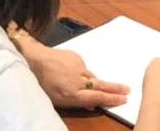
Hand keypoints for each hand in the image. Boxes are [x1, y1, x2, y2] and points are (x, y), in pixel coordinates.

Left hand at [13, 30, 128, 109]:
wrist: (31, 59)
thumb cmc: (40, 82)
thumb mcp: (57, 99)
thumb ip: (76, 101)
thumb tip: (92, 103)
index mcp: (71, 94)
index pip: (97, 97)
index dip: (111, 99)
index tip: (124, 99)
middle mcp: (77, 80)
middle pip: (101, 86)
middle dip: (115, 89)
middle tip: (127, 91)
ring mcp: (77, 67)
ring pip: (92, 76)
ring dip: (98, 81)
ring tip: (106, 85)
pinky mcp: (76, 57)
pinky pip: (83, 67)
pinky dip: (82, 72)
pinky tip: (72, 73)